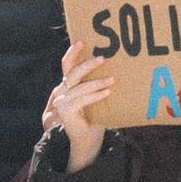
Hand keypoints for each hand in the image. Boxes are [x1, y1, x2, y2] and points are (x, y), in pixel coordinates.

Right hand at [39, 44, 115, 172]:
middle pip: (72, 73)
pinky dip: (94, 95)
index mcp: (70, 85)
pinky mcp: (65, 112)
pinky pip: (80, 99)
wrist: (88, 141)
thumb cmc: (97, 117)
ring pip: (78, 86)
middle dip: (86, 64)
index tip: (82, 41)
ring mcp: (62, 102)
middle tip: (102, 58)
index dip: (72, 53)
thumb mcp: (98, 96)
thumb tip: (118, 65)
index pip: (67, 65)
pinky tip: (106, 92)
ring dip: (95, 81)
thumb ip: (100, 83)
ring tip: (111, 79)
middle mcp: (63, 91)